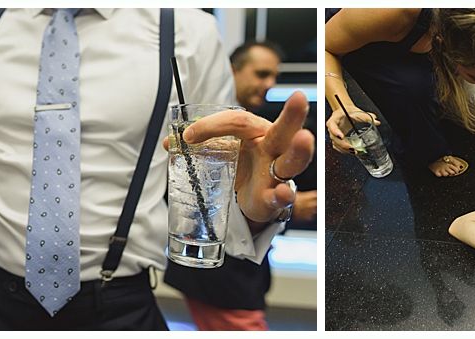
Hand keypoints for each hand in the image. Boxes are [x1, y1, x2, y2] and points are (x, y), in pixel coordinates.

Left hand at [165, 91, 314, 227]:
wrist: (253, 198)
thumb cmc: (243, 165)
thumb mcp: (222, 150)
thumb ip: (199, 144)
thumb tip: (171, 142)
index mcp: (258, 131)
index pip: (239, 121)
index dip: (213, 125)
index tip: (188, 137)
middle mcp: (274, 148)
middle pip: (284, 129)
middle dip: (293, 114)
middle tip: (297, 99)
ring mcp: (279, 172)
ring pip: (293, 160)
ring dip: (299, 150)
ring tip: (303, 139)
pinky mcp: (276, 197)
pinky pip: (282, 196)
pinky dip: (283, 196)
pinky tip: (281, 194)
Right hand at [326, 108, 379, 152]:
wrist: (345, 112)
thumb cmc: (349, 111)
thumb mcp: (357, 111)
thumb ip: (367, 116)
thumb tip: (376, 121)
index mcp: (334, 119)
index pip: (331, 125)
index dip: (335, 131)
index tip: (342, 136)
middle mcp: (332, 128)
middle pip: (334, 138)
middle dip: (343, 144)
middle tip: (352, 148)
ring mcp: (334, 134)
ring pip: (336, 144)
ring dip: (344, 149)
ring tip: (354, 151)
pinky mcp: (337, 139)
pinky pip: (338, 147)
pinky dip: (344, 150)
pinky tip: (351, 151)